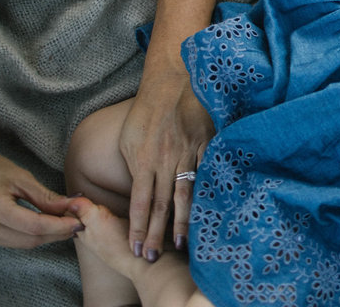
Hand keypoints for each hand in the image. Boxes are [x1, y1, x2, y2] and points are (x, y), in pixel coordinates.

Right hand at [0, 143, 81, 247]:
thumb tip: (73, 207)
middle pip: (29, 239)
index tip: (80, 221)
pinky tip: (46, 226)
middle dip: (57, 234)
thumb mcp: (19, 176)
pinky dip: (31, 236)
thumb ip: (45, 197)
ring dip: (46, 237)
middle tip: (78, 223)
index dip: (59, 226)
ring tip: (66, 224)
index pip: (34, 226)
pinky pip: (11, 241)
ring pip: (22, 244)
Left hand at [118, 71, 212, 260]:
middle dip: (157, 233)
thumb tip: (138, 193)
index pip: (140, 202)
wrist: (172, 81)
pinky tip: (211, 210)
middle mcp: (165, 161)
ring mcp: (188, 153)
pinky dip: (209, 194)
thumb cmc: (146, 110)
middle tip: (153, 257)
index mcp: (143, 159)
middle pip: (162, 205)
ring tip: (180, 244)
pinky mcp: (206, 145)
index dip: (139, 227)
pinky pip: (208, 174)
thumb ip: (134, 167)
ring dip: (183, 222)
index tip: (137, 247)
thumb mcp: (128, 139)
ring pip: (186, 194)